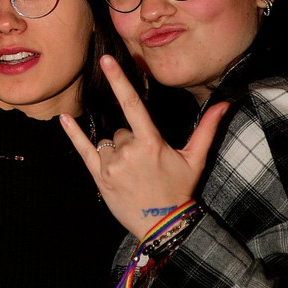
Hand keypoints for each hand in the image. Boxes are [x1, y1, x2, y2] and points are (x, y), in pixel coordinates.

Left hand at [60, 55, 228, 239]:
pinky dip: (73, 134)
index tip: (106, 61)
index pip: (132, 104)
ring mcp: (111, 164)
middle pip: (121, 130)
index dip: (118, 80)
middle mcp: (128, 151)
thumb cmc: (180, 189)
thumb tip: (224, 103)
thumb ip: (206, 128)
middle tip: (144, 164)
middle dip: (130, 141)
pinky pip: (83, 149)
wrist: (163, 227)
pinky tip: (63, 118)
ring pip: (108, 142)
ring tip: (132, 173)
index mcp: (150, 142)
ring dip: (116, 151)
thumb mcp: (194, 159)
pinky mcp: (99, 176)